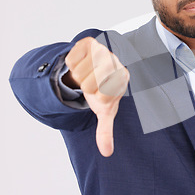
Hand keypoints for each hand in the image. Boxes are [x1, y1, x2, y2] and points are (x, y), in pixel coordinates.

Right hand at [64, 37, 129, 156]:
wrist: (96, 70)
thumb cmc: (102, 92)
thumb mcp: (104, 111)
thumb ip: (106, 131)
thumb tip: (107, 152)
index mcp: (122, 79)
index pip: (102, 94)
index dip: (96, 96)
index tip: (100, 93)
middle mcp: (115, 62)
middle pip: (88, 83)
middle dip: (86, 87)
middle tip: (92, 84)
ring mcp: (103, 51)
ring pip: (78, 71)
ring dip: (79, 76)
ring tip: (88, 74)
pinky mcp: (90, 43)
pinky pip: (71, 58)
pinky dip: (72, 65)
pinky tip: (82, 64)